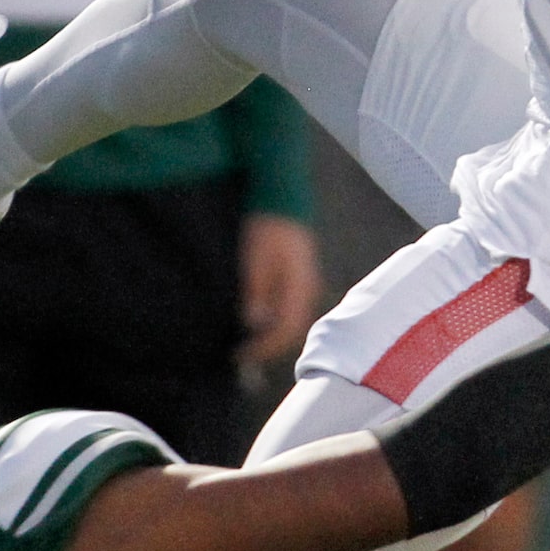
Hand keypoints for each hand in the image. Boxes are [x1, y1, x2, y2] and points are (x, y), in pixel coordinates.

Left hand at [239, 213, 322, 365]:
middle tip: (243, 356)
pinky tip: (259, 320)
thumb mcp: (255, 258)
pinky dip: (275, 320)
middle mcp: (307, 287)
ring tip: (249, 342)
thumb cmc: (265, 225)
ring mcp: (306, 281)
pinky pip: (290, 307)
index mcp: (299, 286)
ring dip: (272, 334)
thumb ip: (257, 290)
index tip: (242, 356)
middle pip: (291, 328)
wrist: (280, 194)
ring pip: (292, 319)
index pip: (286, 330)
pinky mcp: (299, 275)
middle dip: (268, 346)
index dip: (264, 348)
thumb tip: (255, 322)